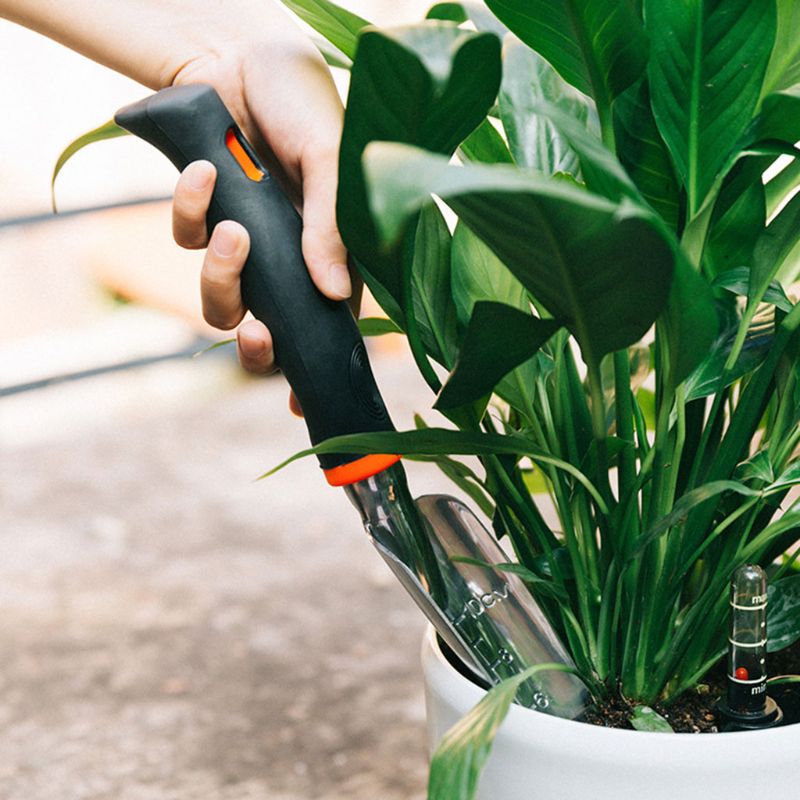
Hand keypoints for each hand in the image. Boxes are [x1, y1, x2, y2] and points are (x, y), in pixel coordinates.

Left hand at [168, 12, 358, 398]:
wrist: (245, 54)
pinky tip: (204, 175)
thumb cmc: (305, 104)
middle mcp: (286, 260)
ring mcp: (245, 242)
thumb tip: (335, 295)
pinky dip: (191, 212)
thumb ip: (331, 228)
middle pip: (267, 331)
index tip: (303, 406)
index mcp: (330, 257)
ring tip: (232, 232)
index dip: (314, 370)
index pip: (329, 326)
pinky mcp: (204, 215)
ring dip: (220, 277)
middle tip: (257, 333)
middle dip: (256, 347)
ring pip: (220, 298)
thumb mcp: (331, 161)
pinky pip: (187, 237)